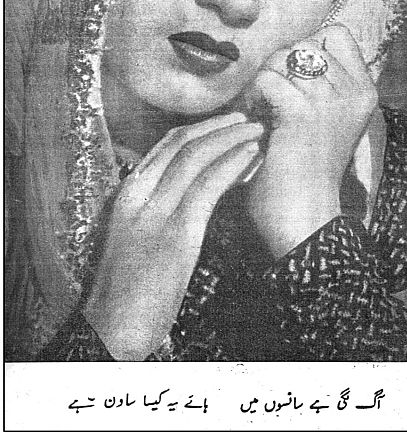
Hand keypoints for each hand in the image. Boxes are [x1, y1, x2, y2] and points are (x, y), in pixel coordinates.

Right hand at [84, 112, 262, 359]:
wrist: (113, 329)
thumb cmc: (127, 288)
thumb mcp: (134, 236)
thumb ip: (154, 208)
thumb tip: (182, 189)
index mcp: (128, 193)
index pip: (165, 145)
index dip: (199, 128)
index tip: (224, 121)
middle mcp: (139, 194)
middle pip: (181, 143)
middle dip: (217, 125)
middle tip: (245, 117)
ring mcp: (156, 213)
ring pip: (195, 157)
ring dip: (230, 137)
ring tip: (255, 129)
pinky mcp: (176, 234)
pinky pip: (208, 186)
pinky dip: (232, 165)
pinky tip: (250, 156)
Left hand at [243, 24, 379, 257]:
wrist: (306, 220)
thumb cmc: (308, 172)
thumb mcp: (325, 119)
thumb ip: (319, 85)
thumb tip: (286, 51)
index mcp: (365, 92)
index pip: (336, 34)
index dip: (307, 49)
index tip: (294, 82)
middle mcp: (354, 92)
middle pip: (304, 43)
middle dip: (279, 66)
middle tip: (270, 101)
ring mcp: (331, 102)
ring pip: (282, 58)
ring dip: (263, 82)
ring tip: (262, 111)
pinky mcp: (302, 114)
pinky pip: (266, 79)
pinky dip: (253, 97)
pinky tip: (256, 121)